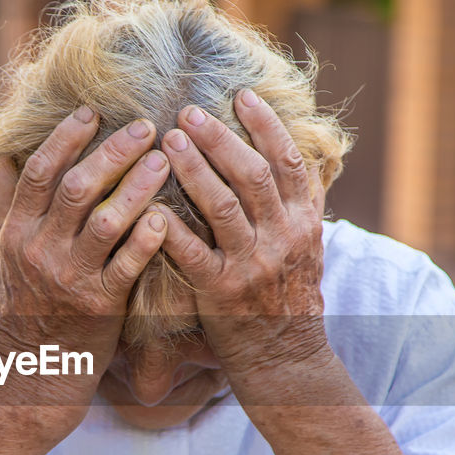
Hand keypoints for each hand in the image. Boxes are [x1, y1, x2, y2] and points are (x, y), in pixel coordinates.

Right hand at [0, 108, 169, 420]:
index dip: (65, 137)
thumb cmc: (22, 307)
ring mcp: (69, 279)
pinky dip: (145, 241)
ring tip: (166, 160)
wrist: (31, 372)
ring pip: (104, 222)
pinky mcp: (99, 306)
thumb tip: (6, 156)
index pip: (39, 172)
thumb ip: (9, 205)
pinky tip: (164, 218)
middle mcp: (39, 251)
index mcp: (17, 232)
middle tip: (147, 125)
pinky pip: (126, 267)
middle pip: (75, 188)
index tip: (93, 110)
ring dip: (136, 187)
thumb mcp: (4, 255)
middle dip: (112, 152)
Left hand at [155, 90, 333, 386]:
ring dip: (194, 169)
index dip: (266, 125)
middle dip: (220, 138)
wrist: (285, 360)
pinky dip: (170, 229)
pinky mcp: (221, 294)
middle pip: (253, 175)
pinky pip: (191, 255)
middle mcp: (282, 239)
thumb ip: (297, 203)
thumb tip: (291, 152)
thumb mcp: (306, 246)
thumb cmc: (288, 297)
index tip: (241, 95)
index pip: (289, 162)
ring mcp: (251, 266)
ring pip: (223, 207)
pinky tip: (148, 205)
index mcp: (303, 222)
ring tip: (167, 140)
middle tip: (189, 110)